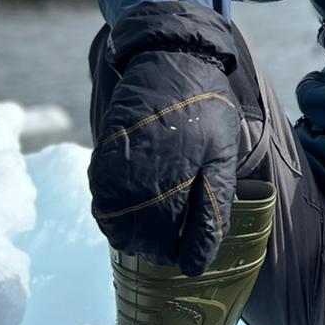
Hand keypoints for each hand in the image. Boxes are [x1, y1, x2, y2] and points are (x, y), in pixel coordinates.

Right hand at [87, 3, 241, 274]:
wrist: (172, 58)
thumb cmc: (208, 110)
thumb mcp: (223, 159)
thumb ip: (211, 212)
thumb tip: (193, 266)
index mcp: (175, 186)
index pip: (166, 247)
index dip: (177, 254)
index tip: (186, 248)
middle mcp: (139, 181)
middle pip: (137, 240)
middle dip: (154, 245)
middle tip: (172, 231)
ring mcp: (116, 168)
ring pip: (114, 224)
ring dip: (131, 229)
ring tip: (154, 215)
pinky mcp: (103, 154)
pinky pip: (100, 198)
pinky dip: (114, 208)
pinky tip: (134, 197)